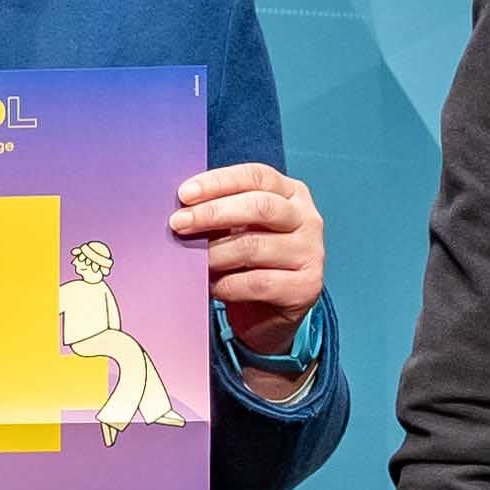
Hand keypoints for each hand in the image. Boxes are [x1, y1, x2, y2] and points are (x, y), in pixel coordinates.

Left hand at [174, 161, 326, 364]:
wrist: (270, 313)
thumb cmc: (250, 262)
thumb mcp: (239, 229)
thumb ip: (220, 213)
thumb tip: (181, 208)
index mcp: (291, 193)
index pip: (256, 176)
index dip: (218, 182)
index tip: (184, 194)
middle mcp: (307, 219)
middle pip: (260, 206)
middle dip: (213, 213)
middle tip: (179, 224)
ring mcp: (311, 253)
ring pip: (254, 247)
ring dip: (215, 254)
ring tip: (192, 261)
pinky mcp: (306, 286)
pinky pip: (257, 283)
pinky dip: (227, 285)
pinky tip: (213, 286)